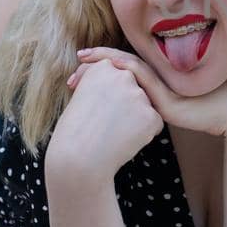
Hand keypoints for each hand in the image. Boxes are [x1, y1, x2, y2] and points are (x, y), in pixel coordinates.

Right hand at [44, 58, 162, 184]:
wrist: (78, 159)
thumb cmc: (74, 131)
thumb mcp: (81, 95)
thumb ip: (101, 82)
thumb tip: (116, 74)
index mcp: (103, 68)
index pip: (116, 78)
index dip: (106, 98)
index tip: (94, 112)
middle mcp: (123, 76)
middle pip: (131, 90)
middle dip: (121, 106)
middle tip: (102, 124)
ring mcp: (140, 96)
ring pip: (143, 106)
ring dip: (132, 119)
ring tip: (110, 133)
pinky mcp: (152, 116)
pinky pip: (152, 123)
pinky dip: (142, 134)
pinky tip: (123, 141)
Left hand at [72, 47, 226, 137]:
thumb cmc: (207, 115)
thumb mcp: (174, 112)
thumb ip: (154, 110)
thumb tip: (131, 119)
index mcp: (157, 80)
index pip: (122, 68)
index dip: (100, 64)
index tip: (80, 65)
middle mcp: (157, 78)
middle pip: (117, 66)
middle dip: (93, 67)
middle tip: (72, 71)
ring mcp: (161, 84)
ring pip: (124, 68)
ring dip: (99, 67)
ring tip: (79, 68)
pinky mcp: (165, 93)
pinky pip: (140, 77)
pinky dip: (121, 69)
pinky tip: (106, 68)